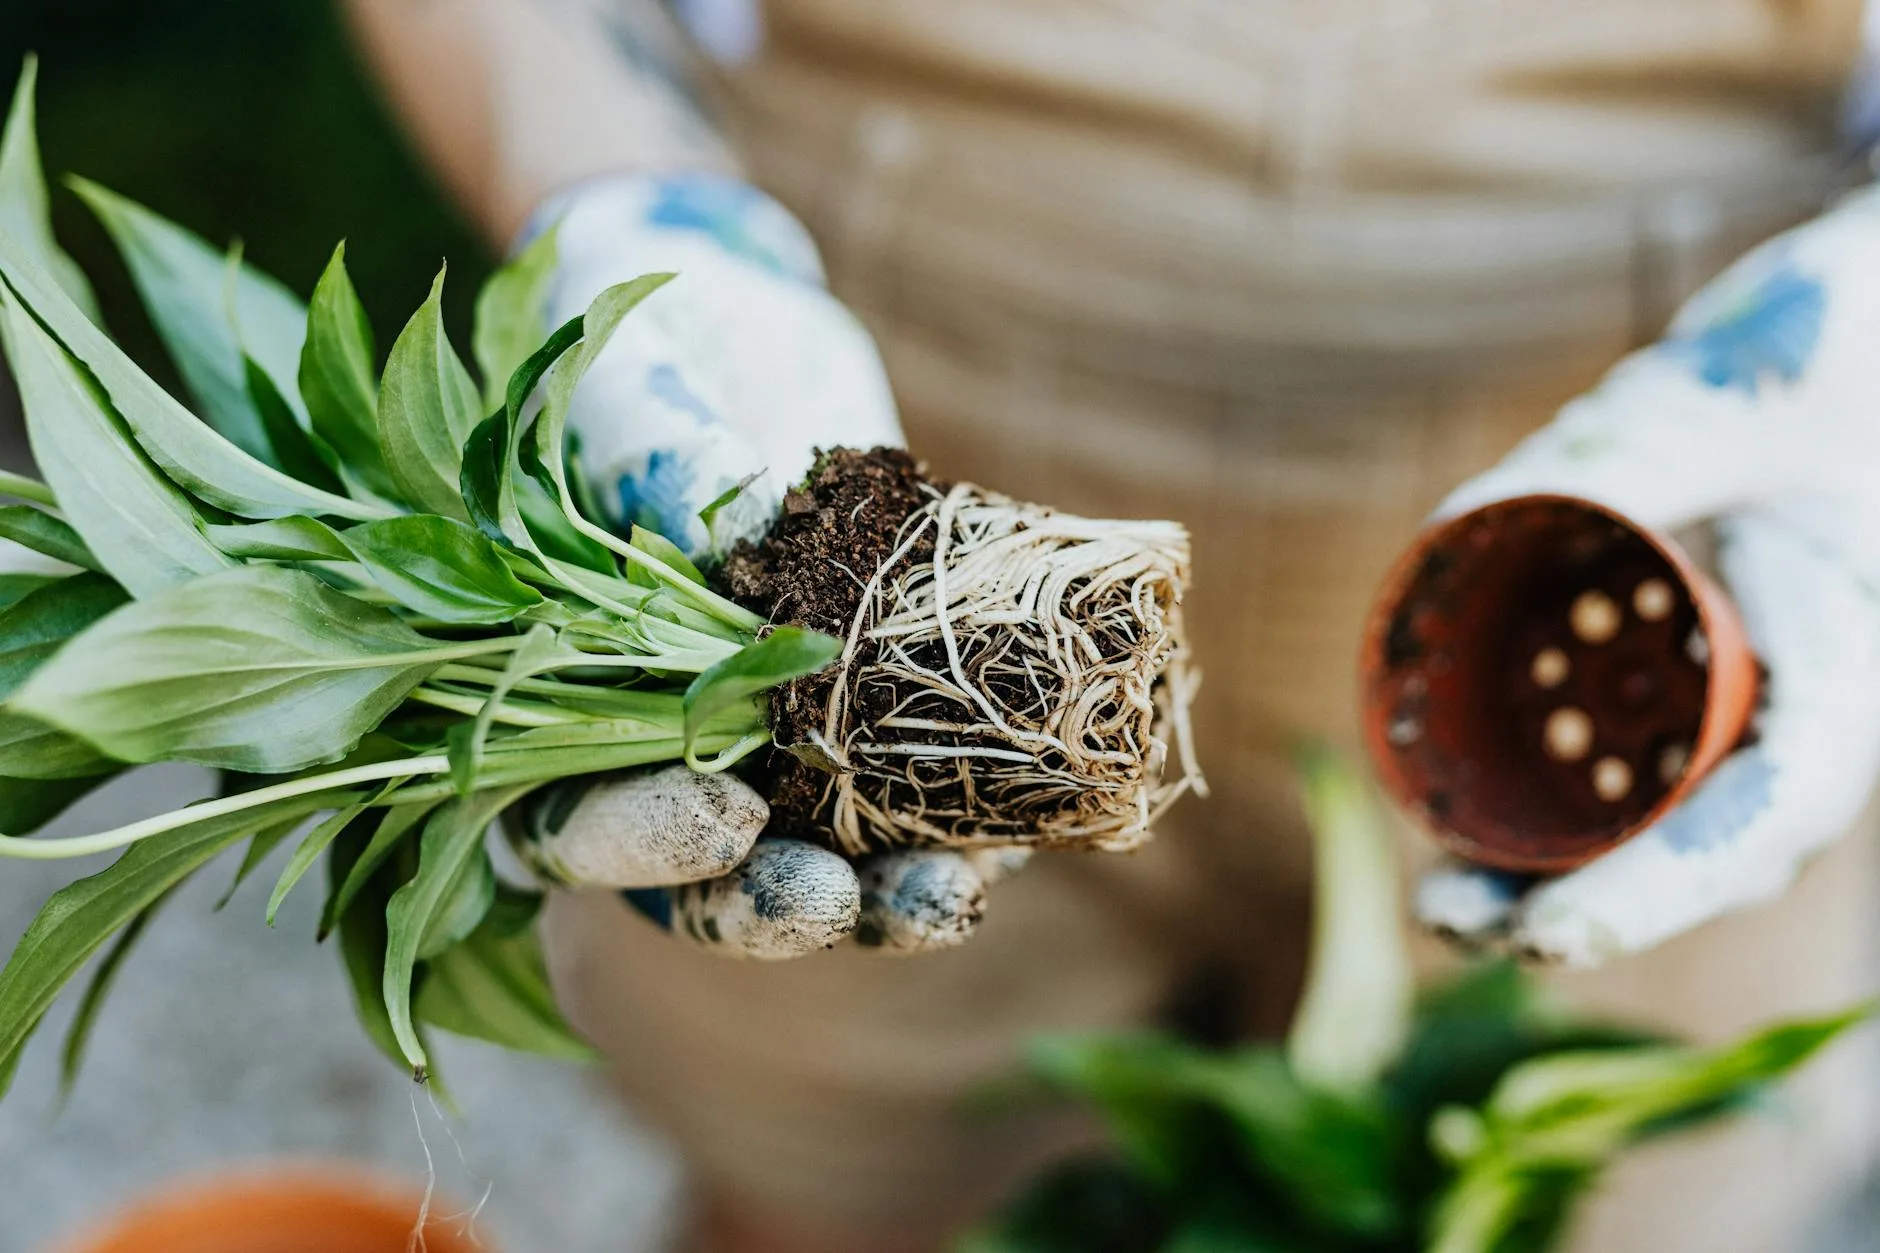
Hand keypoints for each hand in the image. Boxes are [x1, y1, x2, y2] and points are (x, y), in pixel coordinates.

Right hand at [511, 173, 1022, 956]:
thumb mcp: (628, 406)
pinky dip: (972, 824)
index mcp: (569, 706)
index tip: (725, 815)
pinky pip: (925, 800)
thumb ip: (654, 481)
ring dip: (886, 896)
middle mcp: (673, 751)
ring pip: (828, 863)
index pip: (577, 820)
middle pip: (710, 877)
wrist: (738, 337)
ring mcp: (784, 745)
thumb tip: (722, 556)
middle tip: (830, 900)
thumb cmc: (638, 371)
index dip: (643, 840)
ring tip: (953, 890)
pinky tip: (1024, 826)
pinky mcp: (882, 717)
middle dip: (774, 902)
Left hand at [1415, 185, 1879, 966]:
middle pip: (1696, 848)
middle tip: (1449, 915)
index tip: (1552, 930)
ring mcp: (1737, 696)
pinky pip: (1620, 758)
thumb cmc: (1817, 357)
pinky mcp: (1680, 674)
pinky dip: (1541, 798)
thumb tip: (1460, 526)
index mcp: (1848, 655)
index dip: (1658, 885)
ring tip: (1436, 902)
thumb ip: (1629, 450)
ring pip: (1653, 819)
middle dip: (1576, 903)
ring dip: (1546, 872)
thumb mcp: (1732, 392)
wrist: (1839, 348)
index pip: (1762, 809)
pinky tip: (1448, 817)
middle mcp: (1793, 703)